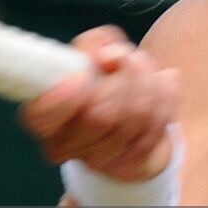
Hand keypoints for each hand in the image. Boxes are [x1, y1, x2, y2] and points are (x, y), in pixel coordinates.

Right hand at [20, 25, 180, 181]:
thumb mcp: (89, 50)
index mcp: (43, 117)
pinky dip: (165, 94)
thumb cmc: (100, 76)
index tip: (80, 76)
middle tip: (126, 55)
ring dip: (147, 80)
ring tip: (143, 65)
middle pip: (101, 116)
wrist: (130, 111)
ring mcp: (102, 160)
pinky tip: (159, 84)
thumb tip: (110, 55)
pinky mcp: (135, 163)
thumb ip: (94, 43)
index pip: (44, 116)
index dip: (64, 99)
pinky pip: (159, 123)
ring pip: (136, 117)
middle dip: (124, 76)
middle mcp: (67, 145)